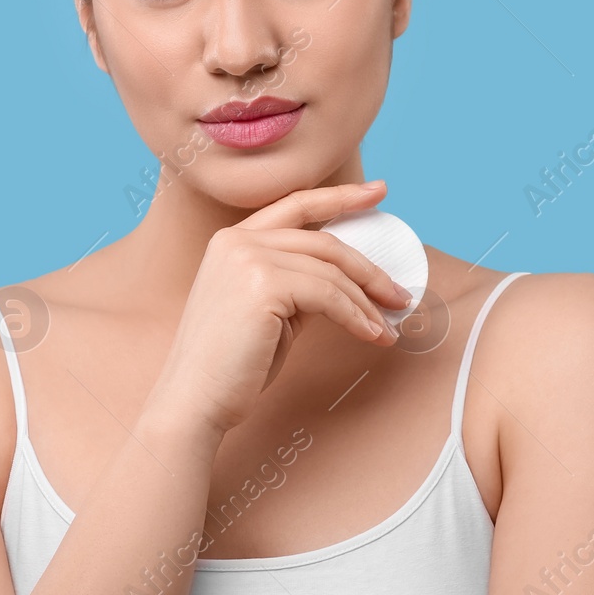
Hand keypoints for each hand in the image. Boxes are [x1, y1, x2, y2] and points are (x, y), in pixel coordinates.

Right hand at [151, 180, 410, 439]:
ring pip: (330, 271)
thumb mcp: (268, 311)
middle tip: (399, 293)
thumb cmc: (231, 366)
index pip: (295, 205)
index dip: (340, 196)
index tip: (378, 192)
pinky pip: (329, 296)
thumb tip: (348, 285)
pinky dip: (357, 317)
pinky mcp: (263, 286)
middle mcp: (237, 241)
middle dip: (368, 268)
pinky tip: (370, 334)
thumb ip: (297, 286)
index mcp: (232, 240)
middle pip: (323, 241)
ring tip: (387, 328)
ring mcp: (248, 259)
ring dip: (367, 301)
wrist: (194, 401)